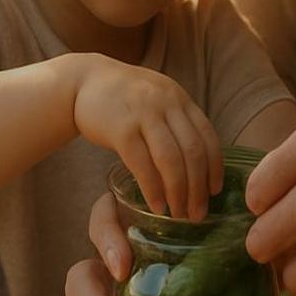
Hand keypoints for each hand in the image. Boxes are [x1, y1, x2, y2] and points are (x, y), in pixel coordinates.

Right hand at [72, 55, 222, 219]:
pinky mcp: (120, 129)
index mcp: (179, 98)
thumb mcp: (156, 99)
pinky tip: (156, 206)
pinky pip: (142, 164)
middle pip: (192, 151)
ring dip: (178, 192)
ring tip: (178, 214)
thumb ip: (175, 121)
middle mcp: (166, 104)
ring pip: (171, 160)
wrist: (81, 81)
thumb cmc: (121, 98)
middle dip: (198, 188)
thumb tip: (197, 161)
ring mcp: (143, 114)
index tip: (214, 191)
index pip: (207, 136)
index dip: (214, 167)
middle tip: (197, 214)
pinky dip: (153, 189)